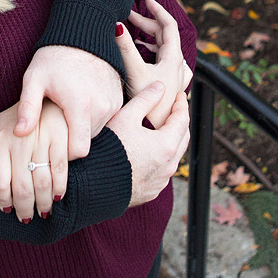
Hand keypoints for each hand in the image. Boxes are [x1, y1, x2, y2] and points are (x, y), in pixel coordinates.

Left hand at [0, 101, 68, 220]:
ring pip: (42, 183)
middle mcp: (19, 141)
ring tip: (42, 212)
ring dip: (43, 203)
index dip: (2, 201)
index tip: (6, 210)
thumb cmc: (17, 116)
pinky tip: (57, 197)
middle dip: (23, 209)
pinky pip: (60, 172)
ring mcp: (42, 140)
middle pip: (21, 188)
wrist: (48, 96)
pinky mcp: (61, 139)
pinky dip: (59, 189)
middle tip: (25, 218)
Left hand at [14, 45, 121, 159]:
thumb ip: (27, 107)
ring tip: (66, 113)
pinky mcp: (119, 100)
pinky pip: (106, 120)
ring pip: (97, 132)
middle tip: (55, 125)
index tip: (51, 145)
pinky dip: (93, 119)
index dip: (64, 153)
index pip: (78, 150)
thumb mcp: (35, 79)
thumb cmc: (55, 57)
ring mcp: (113, 104)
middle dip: (71, 140)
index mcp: (80, 105)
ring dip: (82, 129)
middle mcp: (102, 107)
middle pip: (87, 143)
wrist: (84, 35)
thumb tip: (18, 134)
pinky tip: (79, 106)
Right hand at [106, 82, 189, 206]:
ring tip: (162, 129)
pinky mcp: (152, 191)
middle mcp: (168, 165)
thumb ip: (145, 99)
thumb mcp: (126, 117)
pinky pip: (163, 171)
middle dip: (180, 122)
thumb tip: (159, 87)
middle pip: (183, 139)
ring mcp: (161, 180)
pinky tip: (150, 152)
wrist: (94, 184)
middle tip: (174, 110)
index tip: (179, 96)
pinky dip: (161, 158)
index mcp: (166, 145)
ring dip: (172, 141)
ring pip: (174, 156)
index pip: (182, 120)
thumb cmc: (109, 149)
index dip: (182, 105)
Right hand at [117, 0, 193, 127]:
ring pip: (166, 48)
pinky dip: (153, 51)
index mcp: (173, 58)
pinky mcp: (170, 85)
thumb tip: (116, 25)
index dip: (157, 10)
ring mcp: (176, 76)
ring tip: (135, 34)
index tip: (146, 0)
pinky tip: (143, 55)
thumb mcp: (133, 70)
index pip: (168, 24)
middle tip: (130, 17)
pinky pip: (165, 60)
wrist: (154, 130)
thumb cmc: (147, 105)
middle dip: (148, 23)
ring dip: (150, 38)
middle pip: (166, 36)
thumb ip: (125, 46)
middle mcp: (178, 66)